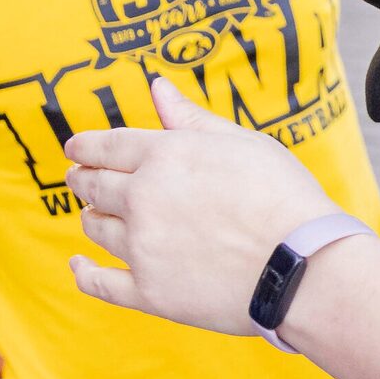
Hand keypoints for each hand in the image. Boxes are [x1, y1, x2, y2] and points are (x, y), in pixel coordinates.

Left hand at [64, 77, 336, 334]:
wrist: (304, 266)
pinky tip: (78, 266)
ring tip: (95, 216)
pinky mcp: (149, 292)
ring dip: (91, 217)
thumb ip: (191, 118)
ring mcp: (142, 247)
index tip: (75, 148)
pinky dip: (83, 273)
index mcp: (163, 155)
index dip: (84, 146)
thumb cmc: (285, 197)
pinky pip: (100, 283)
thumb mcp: (243, 143)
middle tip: (79, 179)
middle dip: (83, 179)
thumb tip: (156, 86)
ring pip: (95, 228)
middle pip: (93, 185)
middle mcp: (142, 198)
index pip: (105, 146)